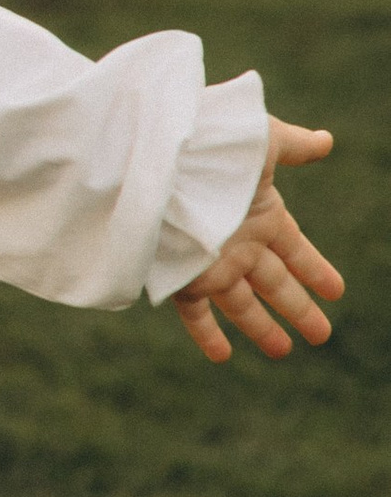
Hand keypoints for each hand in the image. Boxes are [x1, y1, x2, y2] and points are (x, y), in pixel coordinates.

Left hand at [172, 118, 341, 363]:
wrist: (159, 162)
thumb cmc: (214, 148)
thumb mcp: (263, 143)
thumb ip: (294, 147)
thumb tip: (326, 140)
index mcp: (261, 214)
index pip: (295, 251)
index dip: (315, 270)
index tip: (337, 291)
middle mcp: (239, 243)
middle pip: (276, 284)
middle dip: (298, 308)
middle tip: (321, 335)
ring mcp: (212, 263)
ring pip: (243, 305)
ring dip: (262, 329)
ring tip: (283, 351)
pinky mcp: (184, 277)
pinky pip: (196, 313)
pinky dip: (207, 334)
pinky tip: (221, 357)